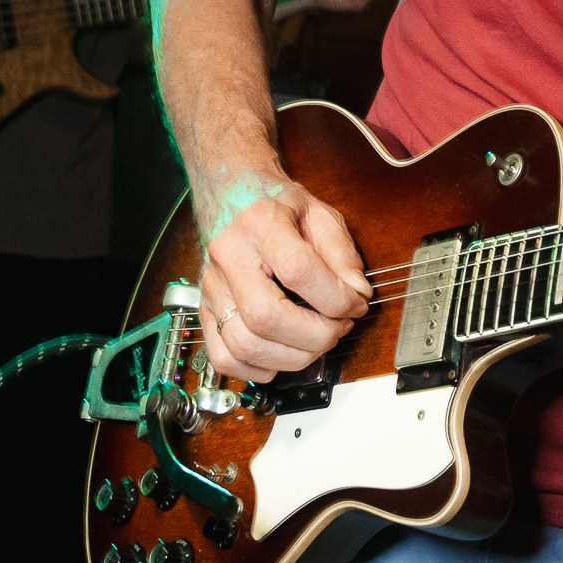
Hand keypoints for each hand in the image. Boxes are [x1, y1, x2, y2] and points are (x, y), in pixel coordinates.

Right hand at [193, 170, 372, 381]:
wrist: (232, 193)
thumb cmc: (277, 204)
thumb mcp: (320, 213)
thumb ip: (342, 253)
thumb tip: (357, 293)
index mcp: (260, 223)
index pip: (297, 270)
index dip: (334, 297)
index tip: (356, 304)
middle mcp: (229, 256)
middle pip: (265, 316)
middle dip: (314, 336)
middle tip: (338, 327)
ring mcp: (212, 286)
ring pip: (244, 344)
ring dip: (292, 357)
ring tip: (317, 341)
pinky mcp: (205, 309)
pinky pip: (223, 358)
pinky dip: (258, 368)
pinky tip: (284, 354)